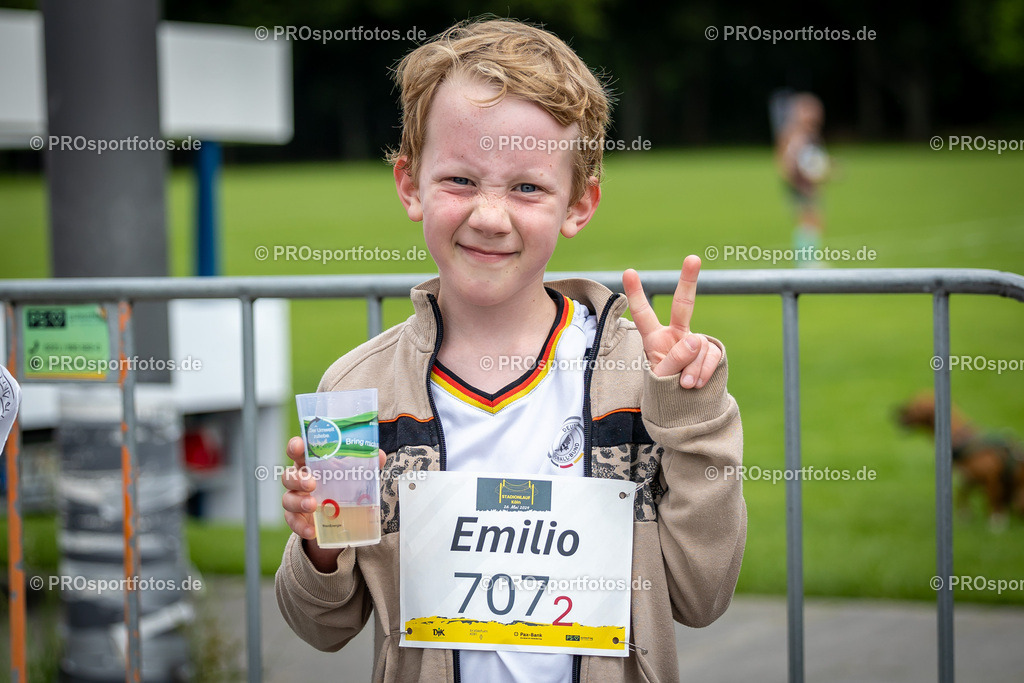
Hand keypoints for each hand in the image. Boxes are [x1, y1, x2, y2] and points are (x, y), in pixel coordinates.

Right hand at [282, 436, 385, 570]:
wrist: (338, 517)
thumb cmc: (342, 486)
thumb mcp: (355, 475)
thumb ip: (366, 465)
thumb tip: (379, 455)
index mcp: (311, 464)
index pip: (298, 451)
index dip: (295, 447)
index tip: (298, 447)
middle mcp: (300, 479)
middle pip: (288, 475)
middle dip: (297, 478)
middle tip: (312, 483)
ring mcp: (296, 499)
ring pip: (287, 498)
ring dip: (298, 502)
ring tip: (313, 506)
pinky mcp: (297, 518)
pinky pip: (292, 521)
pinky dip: (300, 526)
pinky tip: (311, 531)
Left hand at [623, 255, 721, 388]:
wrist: (688, 407)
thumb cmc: (667, 391)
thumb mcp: (663, 378)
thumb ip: (676, 360)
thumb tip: (695, 340)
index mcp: (655, 339)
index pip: (644, 314)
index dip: (636, 294)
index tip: (628, 271)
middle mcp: (676, 335)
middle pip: (683, 305)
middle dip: (688, 281)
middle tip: (693, 258)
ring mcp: (696, 342)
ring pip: (697, 348)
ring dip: (691, 370)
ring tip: (684, 385)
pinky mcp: (713, 351)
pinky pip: (712, 356)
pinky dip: (705, 372)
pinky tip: (697, 385)